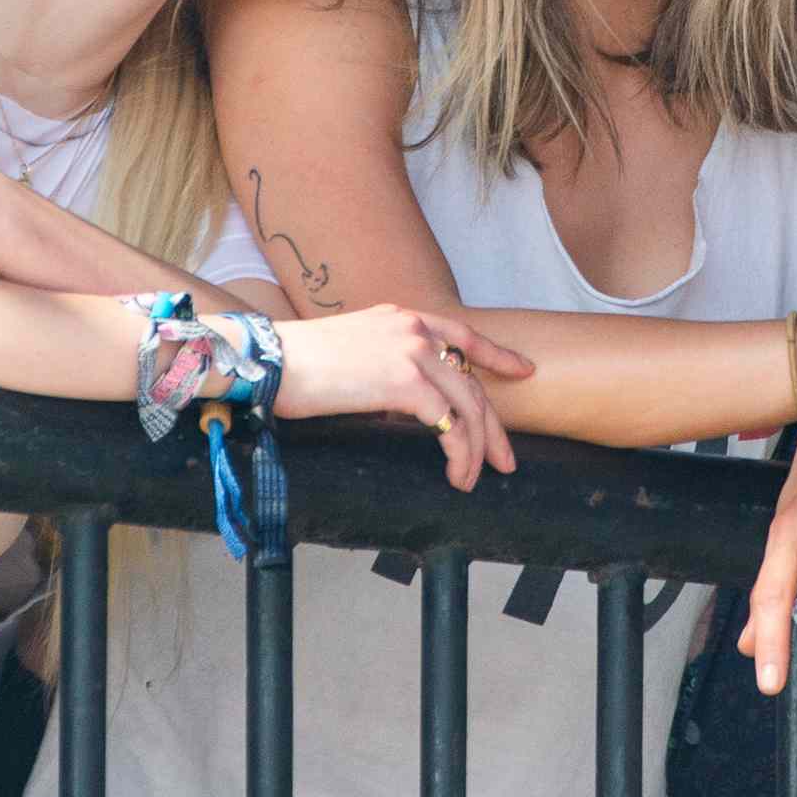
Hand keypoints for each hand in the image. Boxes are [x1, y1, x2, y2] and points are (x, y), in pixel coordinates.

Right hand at [273, 304, 533, 491]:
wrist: (272, 361)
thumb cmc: (297, 364)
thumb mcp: (352, 350)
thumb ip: (386, 364)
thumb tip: (404, 402)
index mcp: (402, 318)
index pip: (463, 334)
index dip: (498, 354)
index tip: (523, 370)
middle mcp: (414, 328)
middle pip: (472, 380)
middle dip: (493, 426)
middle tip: (504, 459)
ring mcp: (412, 351)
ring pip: (468, 405)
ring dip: (476, 449)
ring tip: (471, 478)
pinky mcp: (405, 381)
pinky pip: (450, 425)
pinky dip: (459, 455)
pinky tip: (455, 475)